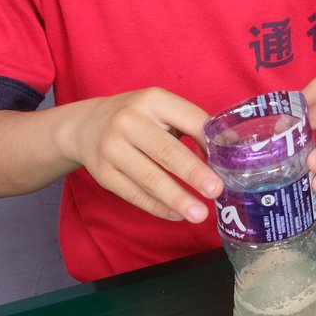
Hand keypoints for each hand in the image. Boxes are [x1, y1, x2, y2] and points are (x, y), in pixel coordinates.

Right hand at [59, 88, 219, 222]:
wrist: (86, 125)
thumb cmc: (138, 118)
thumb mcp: (161, 109)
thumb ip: (190, 126)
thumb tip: (225, 154)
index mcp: (153, 100)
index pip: (189, 119)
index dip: (210, 142)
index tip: (229, 162)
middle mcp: (129, 122)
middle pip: (166, 151)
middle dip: (193, 172)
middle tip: (216, 190)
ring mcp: (112, 149)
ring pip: (149, 178)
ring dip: (177, 198)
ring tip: (199, 214)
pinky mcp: (103, 174)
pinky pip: (134, 194)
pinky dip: (157, 207)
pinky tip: (176, 215)